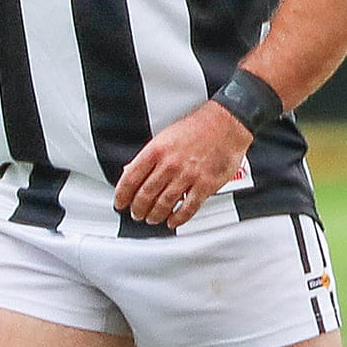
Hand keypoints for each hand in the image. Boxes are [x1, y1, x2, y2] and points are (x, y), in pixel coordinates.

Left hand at [113, 99, 253, 227]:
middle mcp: (170, 165)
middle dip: (138, 209)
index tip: (120, 203)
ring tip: (153, 219)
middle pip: (145, 195)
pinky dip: (179, 218)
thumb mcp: (166, 136)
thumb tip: (134, 170)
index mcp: (156, 151)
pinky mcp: (206, 185)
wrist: (226, 125)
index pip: (130, 179)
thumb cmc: (198, 127)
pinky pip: (189, 207)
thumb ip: (150, 156)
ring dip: (155, 215)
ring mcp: (188, 176)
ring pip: (164, 204)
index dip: (122, 195)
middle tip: (136, 214)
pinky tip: (174, 221)